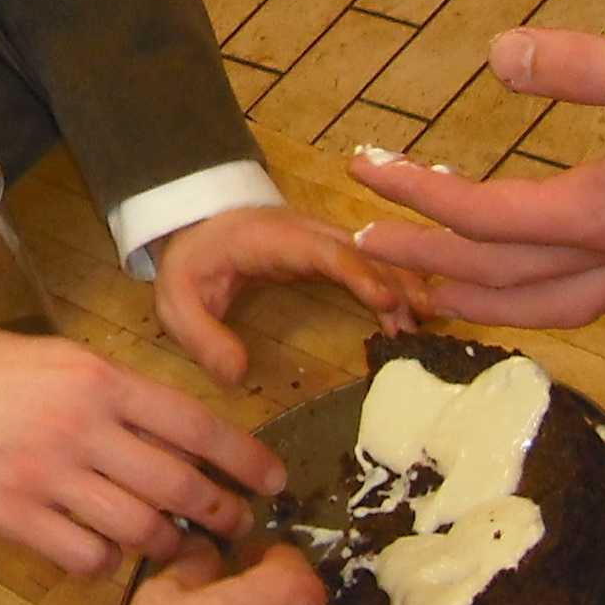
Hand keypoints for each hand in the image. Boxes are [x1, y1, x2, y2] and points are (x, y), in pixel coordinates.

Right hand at [0, 323, 285, 576]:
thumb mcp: (62, 360)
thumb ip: (121, 397)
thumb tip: (185, 439)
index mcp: (98, 380)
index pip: (194, 424)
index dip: (243, 458)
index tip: (271, 481)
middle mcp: (80, 428)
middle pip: (177, 485)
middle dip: (221, 512)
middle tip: (236, 524)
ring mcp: (47, 477)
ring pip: (141, 529)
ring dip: (172, 544)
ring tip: (179, 545)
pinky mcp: (15, 518)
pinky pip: (88, 558)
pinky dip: (111, 562)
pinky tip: (110, 551)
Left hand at [149, 204, 427, 385]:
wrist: (195, 226)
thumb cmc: (191, 263)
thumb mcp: (177, 300)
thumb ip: (202, 337)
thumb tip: (236, 378)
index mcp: (270, 239)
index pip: (322, 251)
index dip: (357, 272)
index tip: (387, 300)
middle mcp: (305, 233)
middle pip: (361, 252)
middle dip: (395, 282)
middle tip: (425, 322)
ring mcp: (321, 240)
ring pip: (371, 257)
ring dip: (400, 286)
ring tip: (427, 326)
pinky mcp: (329, 253)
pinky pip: (369, 266)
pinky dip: (393, 287)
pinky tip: (410, 319)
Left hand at [344, 24, 604, 324]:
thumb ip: (586, 66)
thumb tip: (500, 57)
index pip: (489, 219)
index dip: (419, 197)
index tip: (363, 168)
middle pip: (504, 275)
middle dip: (427, 260)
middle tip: (361, 238)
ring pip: (548, 301)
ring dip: (481, 296)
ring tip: (424, 286)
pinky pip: (591, 293)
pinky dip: (543, 296)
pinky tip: (534, 280)